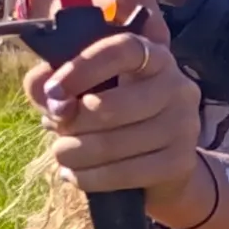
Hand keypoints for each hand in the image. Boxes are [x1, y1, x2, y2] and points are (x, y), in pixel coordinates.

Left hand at [26, 0, 204, 207]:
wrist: (158, 163)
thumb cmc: (112, 114)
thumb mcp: (81, 88)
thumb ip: (53, 81)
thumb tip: (45, 91)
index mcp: (153, 57)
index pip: (121, 50)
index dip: (82, 68)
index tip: (53, 91)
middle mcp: (177, 87)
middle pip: (109, 106)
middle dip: (70, 123)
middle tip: (55, 128)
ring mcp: (184, 125)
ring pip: (111, 144)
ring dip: (73, 153)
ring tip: (62, 154)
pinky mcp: (180, 162)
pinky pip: (122, 173)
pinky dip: (88, 177)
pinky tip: (75, 174)